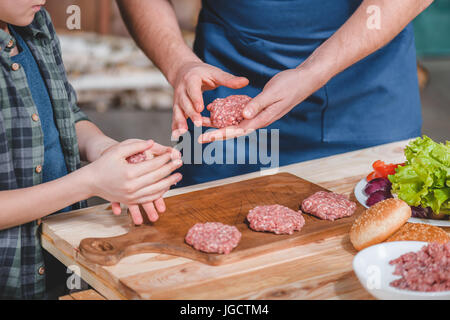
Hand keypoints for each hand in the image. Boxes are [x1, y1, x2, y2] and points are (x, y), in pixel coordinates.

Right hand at [85, 139, 182, 224]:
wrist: (90, 182)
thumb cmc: (103, 164)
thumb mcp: (117, 151)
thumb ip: (136, 146)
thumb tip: (152, 142)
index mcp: (129, 172)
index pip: (153, 165)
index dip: (165, 159)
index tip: (173, 155)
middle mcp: (131, 186)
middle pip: (157, 178)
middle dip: (170, 170)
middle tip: (180, 164)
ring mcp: (131, 196)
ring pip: (155, 190)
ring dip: (169, 183)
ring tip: (178, 176)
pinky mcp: (130, 201)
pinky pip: (149, 198)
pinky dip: (159, 193)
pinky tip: (166, 187)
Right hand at [171, 61, 248, 139]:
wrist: (183, 71)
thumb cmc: (202, 73)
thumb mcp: (215, 73)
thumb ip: (228, 79)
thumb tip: (245, 82)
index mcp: (191, 79)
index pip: (193, 89)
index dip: (195, 98)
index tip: (200, 108)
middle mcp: (182, 90)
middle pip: (185, 102)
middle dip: (191, 113)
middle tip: (198, 123)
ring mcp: (177, 99)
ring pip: (177, 111)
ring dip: (179, 122)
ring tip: (182, 133)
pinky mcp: (177, 107)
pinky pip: (175, 117)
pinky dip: (175, 126)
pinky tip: (176, 136)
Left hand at [198, 67, 324, 142]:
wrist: (304, 80)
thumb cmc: (291, 84)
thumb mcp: (273, 92)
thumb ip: (258, 104)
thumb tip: (243, 116)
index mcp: (261, 118)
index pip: (237, 130)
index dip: (220, 134)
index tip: (205, 137)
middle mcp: (258, 120)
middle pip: (233, 130)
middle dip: (216, 133)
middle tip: (198, 137)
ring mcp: (258, 115)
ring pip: (235, 123)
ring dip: (219, 125)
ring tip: (203, 124)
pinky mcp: (258, 108)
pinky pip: (240, 114)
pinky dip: (228, 114)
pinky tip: (217, 111)